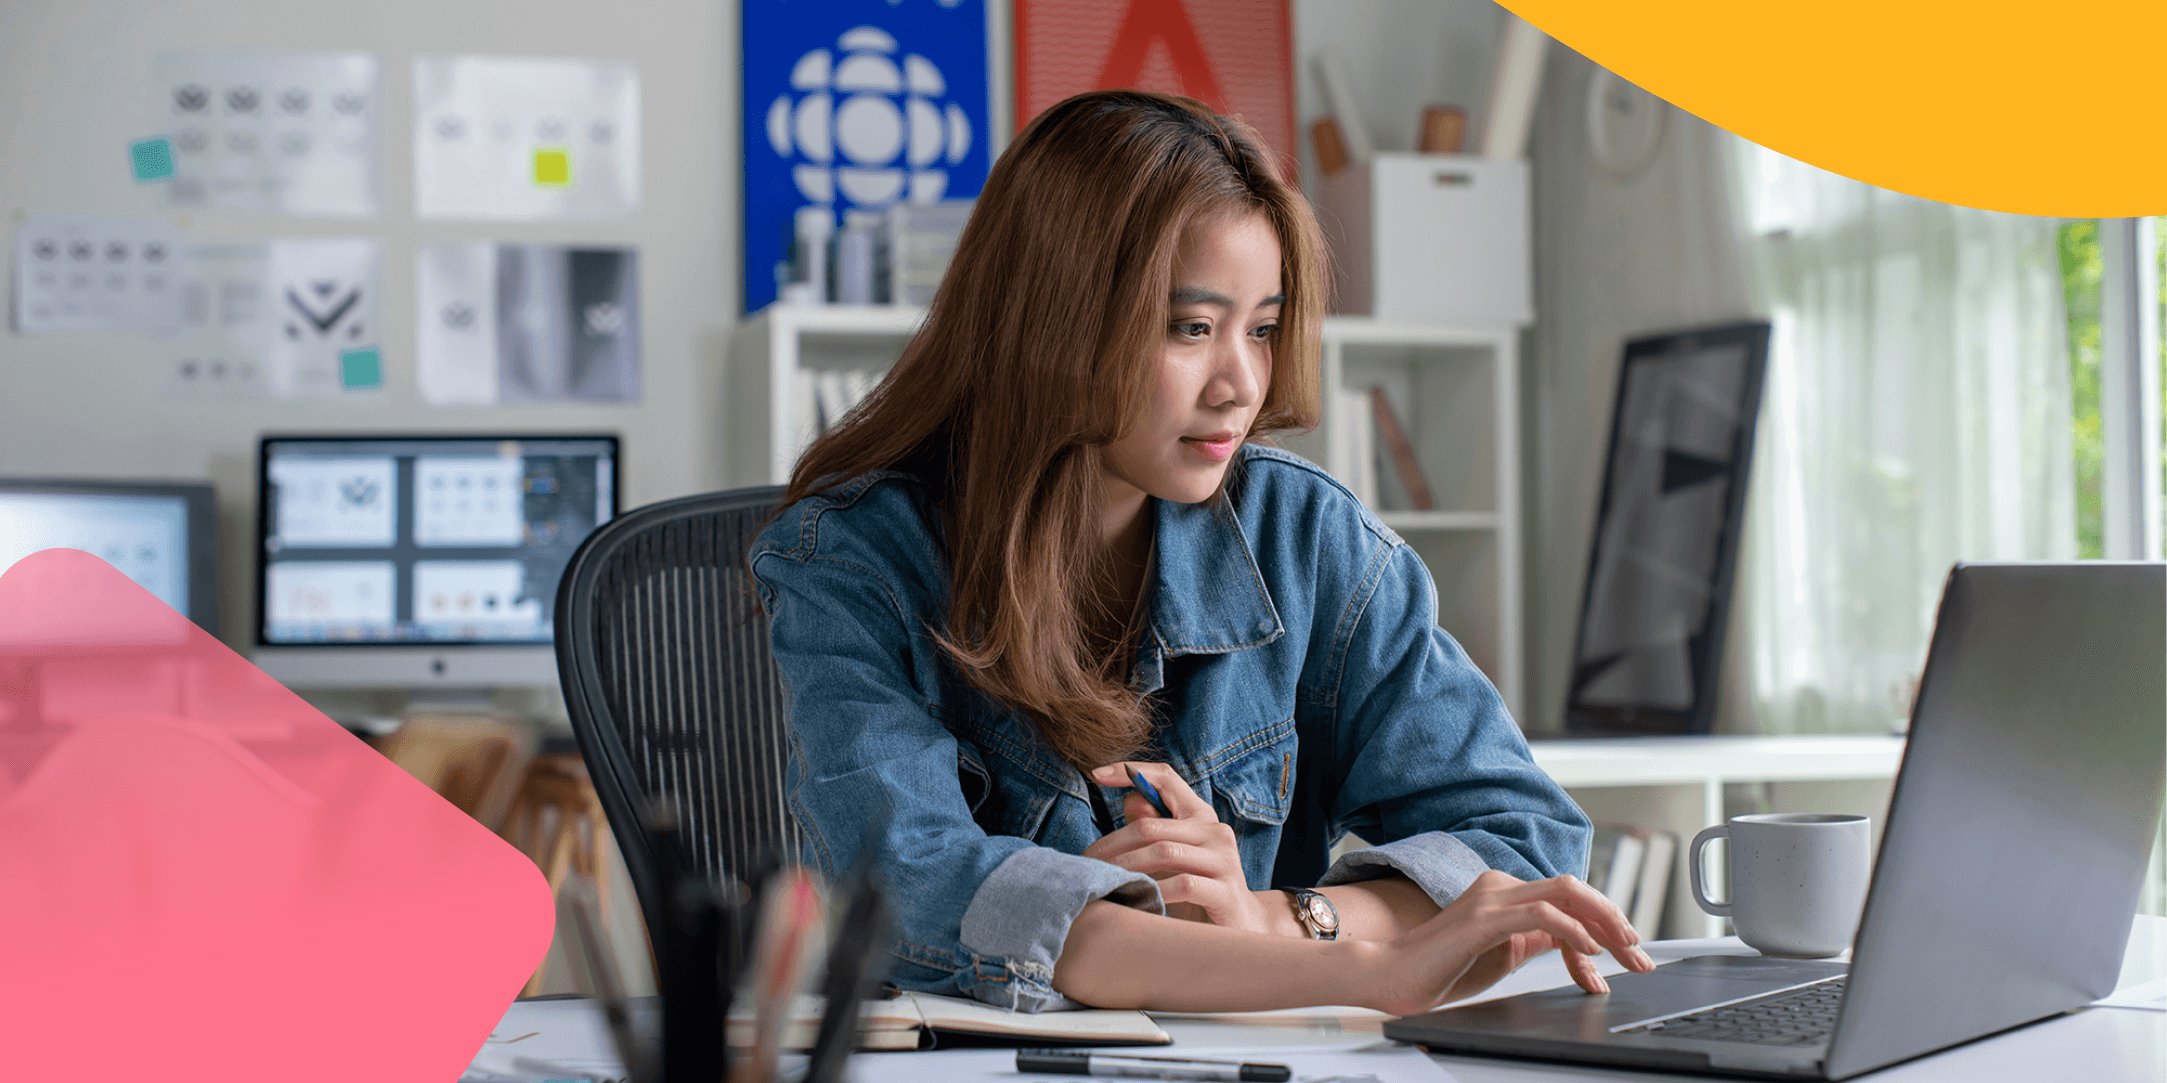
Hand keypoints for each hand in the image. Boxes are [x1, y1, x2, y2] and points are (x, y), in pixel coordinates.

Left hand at [1081, 761, 1290, 934]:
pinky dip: (1155, 891)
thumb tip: (1132, 800)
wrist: (1241, 930)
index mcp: (1200, 816)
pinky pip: (1184, 885)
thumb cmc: (1198, 892)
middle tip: (1086, 864)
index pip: (1166, 778)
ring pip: (1164, 852)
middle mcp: (1215, 832)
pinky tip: (1137, 901)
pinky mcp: (1227, 891)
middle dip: (1112, 844)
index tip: (1097, 775)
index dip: (1132, 771)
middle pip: (1151, 825)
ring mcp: (1224, 860)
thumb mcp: (1172, 858)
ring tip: (1104, 883)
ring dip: (1127, 868)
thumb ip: (1154, 828)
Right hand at [1362, 869, 1655, 1015]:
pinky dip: (1573, 930)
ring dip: (1604, 922)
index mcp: (1505, 894)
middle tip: (1640, 955)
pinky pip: (1541, 914)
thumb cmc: (1439, 970)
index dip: (1602, 927)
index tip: (1624, 960)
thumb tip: (1569, 942)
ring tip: (1625, 951)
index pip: (1568, 900)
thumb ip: (1532, 941)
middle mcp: (1501, 886)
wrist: (1391, 977)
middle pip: (1575, 889)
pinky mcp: (1484, 917)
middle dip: (1615, 920)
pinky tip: (1589, 951)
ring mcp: (1492, 897)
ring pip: (1566, 892)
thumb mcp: (1502, 955)